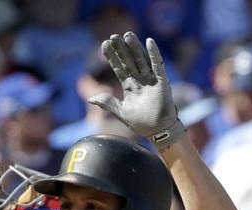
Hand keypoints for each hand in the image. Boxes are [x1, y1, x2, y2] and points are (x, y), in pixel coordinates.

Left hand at [88, 32, 182, 149]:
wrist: (159, 131)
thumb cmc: (142, 123)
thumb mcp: (121, 112)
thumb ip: (108, 103)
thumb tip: (90, 98)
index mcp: (129, 86)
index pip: (119, 68)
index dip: (112, 57)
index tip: (104, 45)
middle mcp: (139, 80)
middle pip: (128, 60)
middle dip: (121, 49)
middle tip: (113, 36)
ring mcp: (150, 79)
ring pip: (141, 59)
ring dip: (134, 47)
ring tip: (127, 35)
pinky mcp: (162, 81)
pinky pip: (158, 64)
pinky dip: (154, 53)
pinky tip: (149, 41)